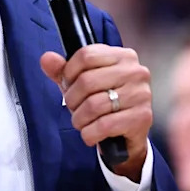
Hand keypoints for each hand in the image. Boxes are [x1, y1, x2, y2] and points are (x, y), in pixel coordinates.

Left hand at [40, 44, 151, 180]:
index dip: (69, 72)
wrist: (126, 135)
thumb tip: (47, 59)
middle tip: (73, 108)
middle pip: (87, 81)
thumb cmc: (104, 103)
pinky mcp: (142, 117)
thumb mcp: (81, 83)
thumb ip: (62, 70)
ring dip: (79, 119)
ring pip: (93, 105)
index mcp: (122, 56)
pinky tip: (91, 134)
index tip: (68, 84)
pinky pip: (104, 125)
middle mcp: (135, 71)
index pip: (86, 55)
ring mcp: (141, 94)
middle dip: (72, 99)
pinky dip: (90, 133)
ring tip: (81, 122)